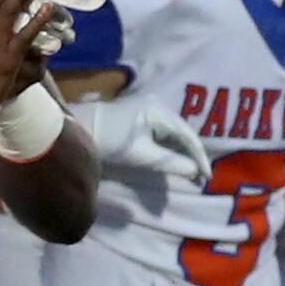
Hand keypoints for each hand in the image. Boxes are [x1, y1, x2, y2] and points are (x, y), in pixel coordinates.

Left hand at [69, 97, 210, 184]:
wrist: (77, 128)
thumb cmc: (108, 140)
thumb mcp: (140, 155)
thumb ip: (170, 163)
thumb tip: (194, 172)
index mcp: (160, 113)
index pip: (189, 137)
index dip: (200, 158)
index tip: (207, 178)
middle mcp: (159, 107)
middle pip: (184, 133)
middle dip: (194, 155)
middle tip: (202, 177)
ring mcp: (150, 110)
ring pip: (175, 134)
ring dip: (184, 152)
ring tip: (191, 171)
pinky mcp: (141, 117)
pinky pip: (165, 133)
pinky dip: (172, 148)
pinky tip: (176, 160)